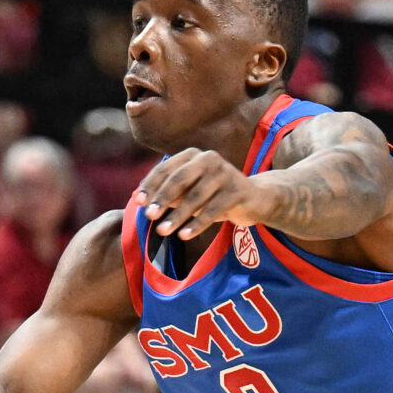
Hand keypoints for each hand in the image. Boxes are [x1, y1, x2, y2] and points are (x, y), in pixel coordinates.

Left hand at [138, 148, 266, 240]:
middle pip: (179, 179)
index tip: (139, 203)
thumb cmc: (212, 195)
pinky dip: (197, 224)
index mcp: (192, 156)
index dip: (151, 186)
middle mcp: (208, 159)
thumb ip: (168, 193)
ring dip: (177, 216)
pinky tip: (184, 236)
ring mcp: (225, 173)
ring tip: (163, 231)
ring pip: (196, 197)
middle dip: (162, 198)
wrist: (253, 198)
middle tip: (149, 216)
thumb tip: (140, 200)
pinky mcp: (238, 190)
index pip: (166, 169)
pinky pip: (213, 210)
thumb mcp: (189, 191)